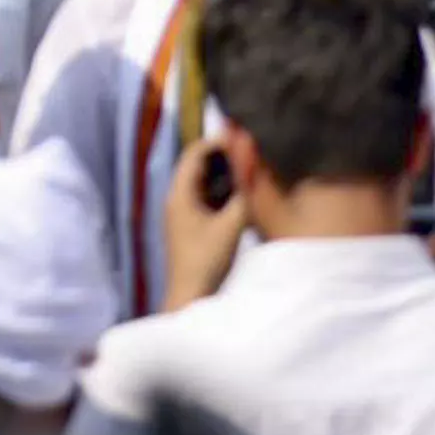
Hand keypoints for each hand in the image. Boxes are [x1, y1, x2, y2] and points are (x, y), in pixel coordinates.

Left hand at [157, 132, 251, 312]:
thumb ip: (244, 195)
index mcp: (180, 192)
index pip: (195, 153)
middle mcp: (178, 197)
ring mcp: (184, 212)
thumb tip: (257, 168)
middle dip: (224, 158)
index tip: (243, 137)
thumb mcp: (231, 226)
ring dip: (226, 176)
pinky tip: (244, 196)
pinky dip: (224, 193)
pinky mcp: (192, 224)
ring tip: (252, 170)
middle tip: (251, 153)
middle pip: (199, 165)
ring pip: (205, 182)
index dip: (217, 142)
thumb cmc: (206, 260)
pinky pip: (207, 198)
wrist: (189, 297)